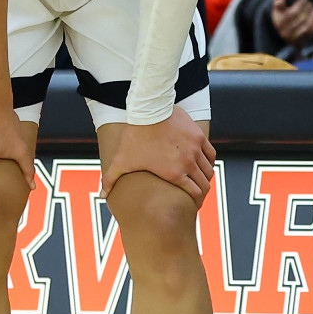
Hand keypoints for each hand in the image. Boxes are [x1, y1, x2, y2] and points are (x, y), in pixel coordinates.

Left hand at [100, 105, 216, 207]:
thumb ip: (111, 180)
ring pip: (209, 168)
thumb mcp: (122, 161)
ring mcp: (196, 148)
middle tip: (198, 194)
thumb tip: (102, 196)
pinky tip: (204, 162)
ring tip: (201, 179)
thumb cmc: (135, 137)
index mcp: (175, 173)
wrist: (149, 110)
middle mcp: (189, 163)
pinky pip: (210, 153)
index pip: (195, 193)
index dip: (196, 201)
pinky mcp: (198, 136)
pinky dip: (208, 161)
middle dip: (202, 191)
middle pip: (205, 183)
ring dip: (205, 176)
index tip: (194, 203)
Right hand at [270, 0, 312, 46]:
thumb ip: (277, 3)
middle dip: (306, 10)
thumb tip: (281, 0)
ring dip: (312, 18)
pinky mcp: (300, 43)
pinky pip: (309, 35)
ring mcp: (293, 39)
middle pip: (299, 20)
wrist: (283, 32)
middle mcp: (285, 32)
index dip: (299, 5)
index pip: (291, 13)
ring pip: (305, 27)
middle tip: (310, 3)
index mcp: (280, 23)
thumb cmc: (281, 17)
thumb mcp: (277, 10)